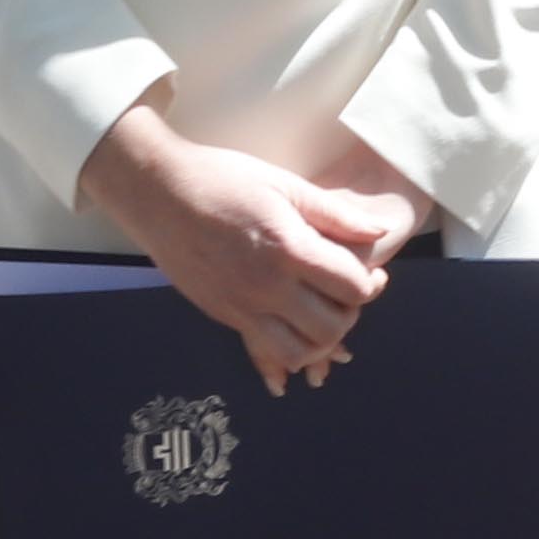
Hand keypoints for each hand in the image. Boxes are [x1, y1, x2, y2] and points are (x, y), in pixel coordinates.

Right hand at [82, 101, 411, 392]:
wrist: (158, 194)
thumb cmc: (220, 179)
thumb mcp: (284, 184)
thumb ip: (335, 215)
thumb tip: (380, 230)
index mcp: (289, 248)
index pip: (352, 287)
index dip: (371, 283)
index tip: (371, 271)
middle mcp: (266, 286)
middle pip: (332, 326)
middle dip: (351, 313)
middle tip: (348, 292)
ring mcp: (242, 307)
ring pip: (299, 353)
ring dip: (321, 341)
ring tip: (322, 314)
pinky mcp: (224, 316)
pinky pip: (263, 353)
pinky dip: (284, 360)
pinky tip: (293, 352)